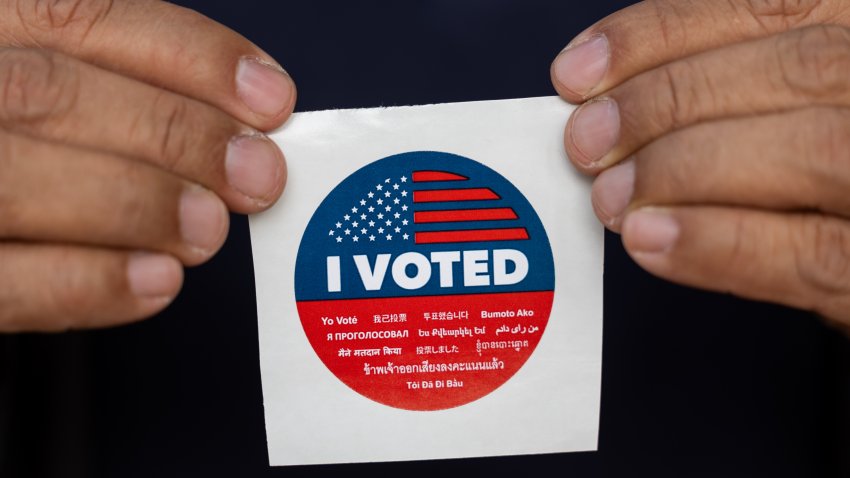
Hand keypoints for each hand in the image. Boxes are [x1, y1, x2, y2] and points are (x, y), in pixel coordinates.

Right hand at [0, 0, 294, 330]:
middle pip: (49, 92)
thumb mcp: (55, 105)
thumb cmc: (28, 151)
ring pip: (17, 177)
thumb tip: (240, 141)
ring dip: (138, 204)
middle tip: (256, 175)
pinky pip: (2, 283)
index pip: (77, 20)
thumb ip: (128, 103)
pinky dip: (87, 282)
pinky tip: (157, 280)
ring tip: (209, 228)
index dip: (187, 57)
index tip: (271, 100)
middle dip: (173, 133)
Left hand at [551, 0, 849, 329]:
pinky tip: (652, 238)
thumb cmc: (813, 190)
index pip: (777, 8)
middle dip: (667, 101)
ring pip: (815, 147)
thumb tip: (608, 106)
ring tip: (612, 196)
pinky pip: (814, 252)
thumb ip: (719, 96)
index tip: (580, 70)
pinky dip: (720, 241)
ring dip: (685, 168)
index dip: (665, 33)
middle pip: (798, 67)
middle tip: (587, 140)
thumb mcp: (779, 117)